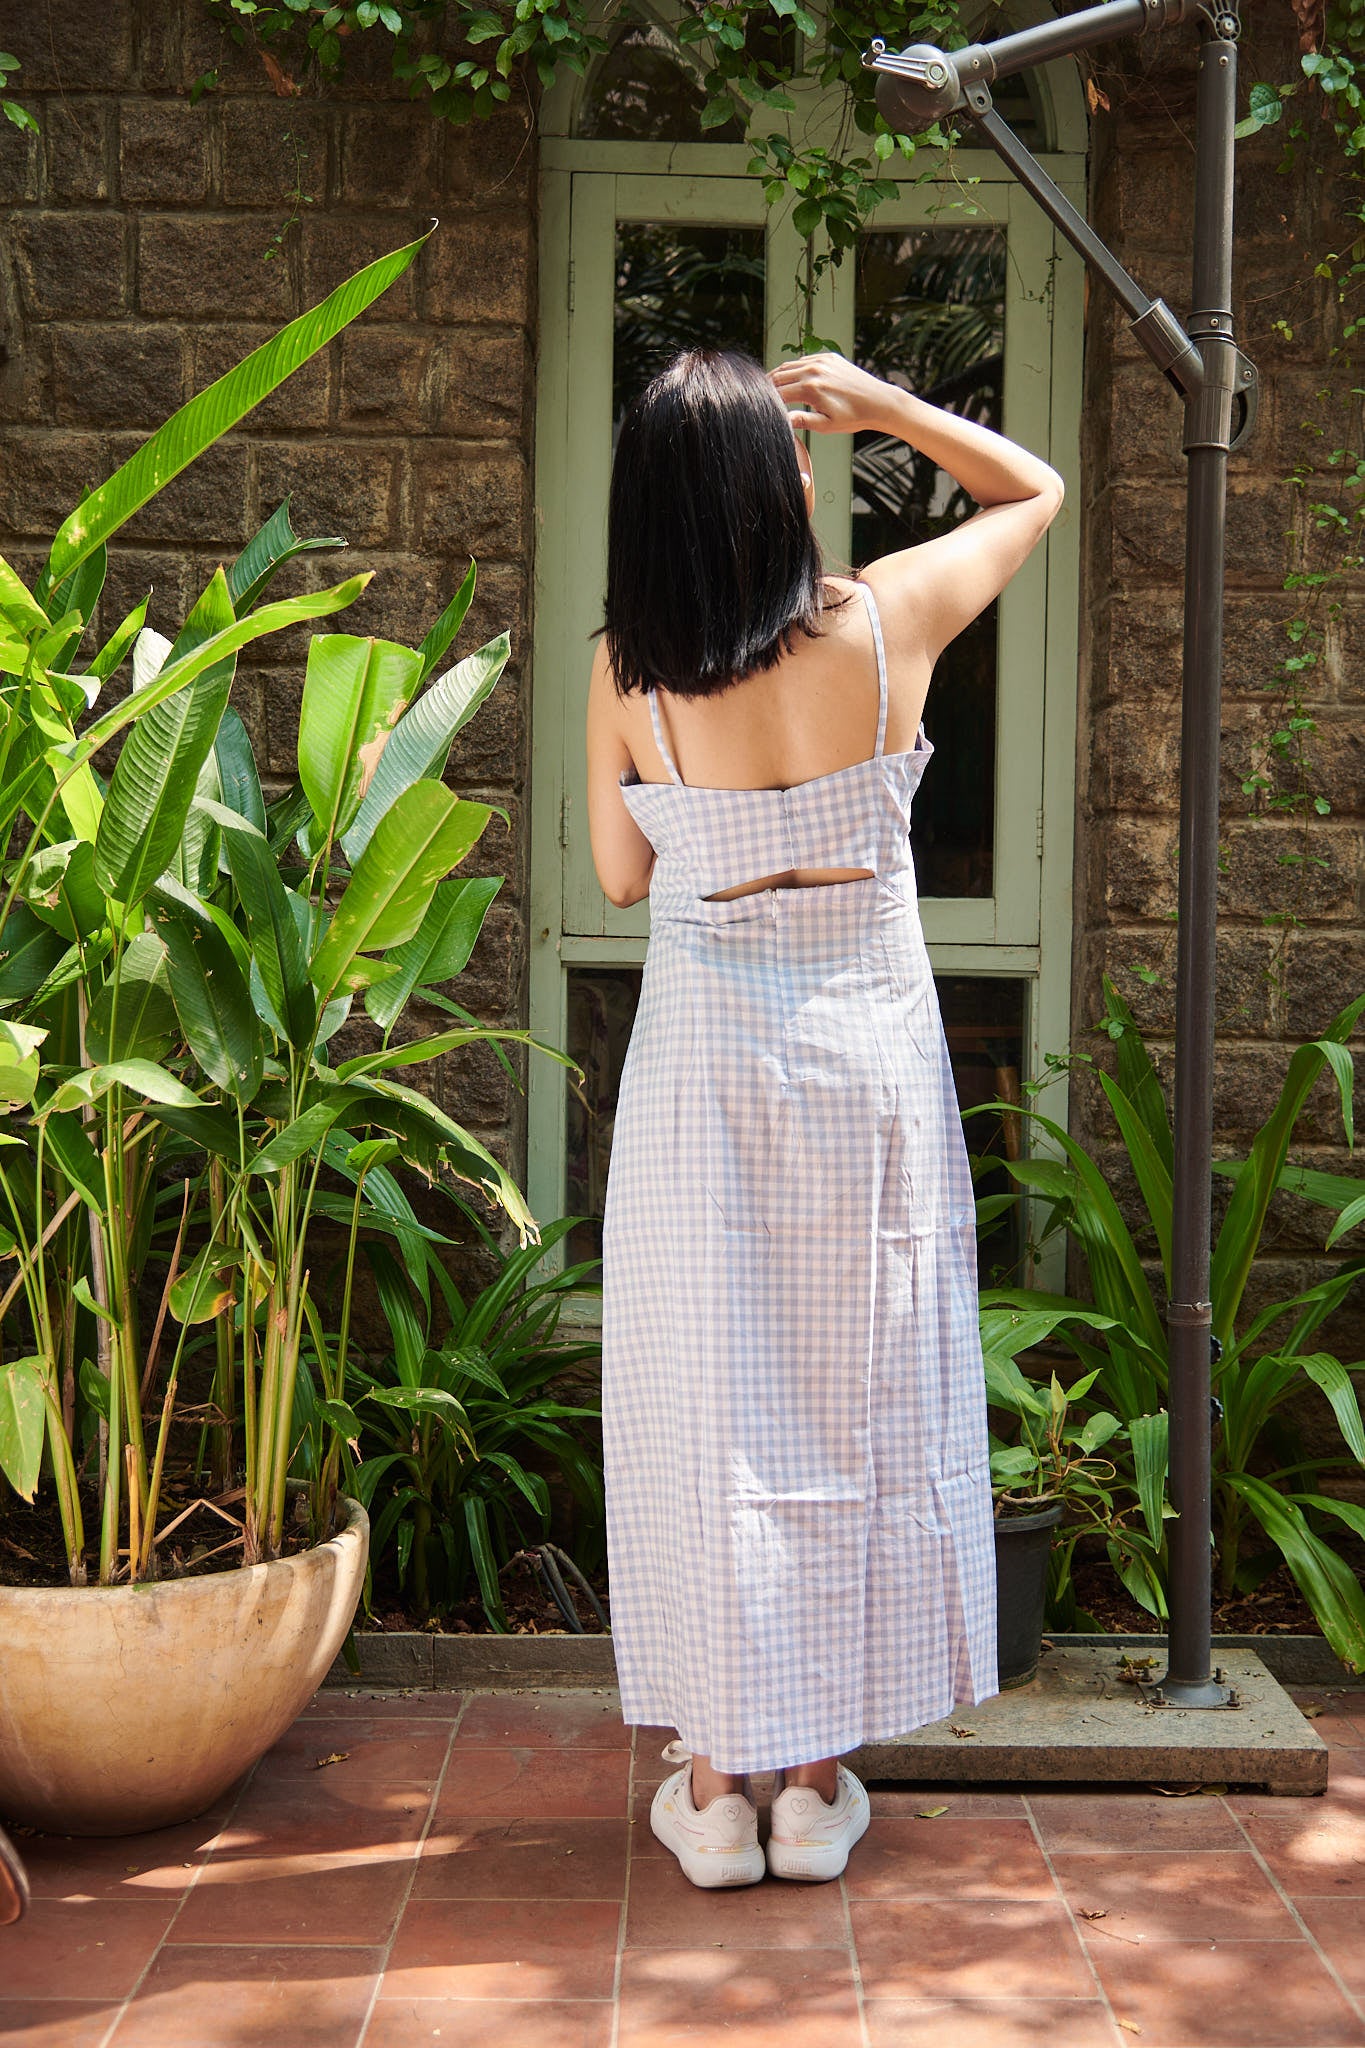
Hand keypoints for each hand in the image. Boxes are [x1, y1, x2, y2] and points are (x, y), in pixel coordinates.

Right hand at [769, 353, 900, 434]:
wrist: (877, 401)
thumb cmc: (853, 417)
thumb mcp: (826, 425)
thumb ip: (802, 421)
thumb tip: (782, 421)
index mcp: (810, 388)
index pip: (777, 393)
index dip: (767, 402)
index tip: (761, 409)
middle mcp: (813, 370)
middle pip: (779, 376)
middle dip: (767, 387)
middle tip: (758, 398)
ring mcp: (821, 360)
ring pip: (789, 366)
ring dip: (778, 377)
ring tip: (771, 390)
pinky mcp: (828, 357)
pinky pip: (804, 360)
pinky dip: (794, 369)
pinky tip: (791, 380)